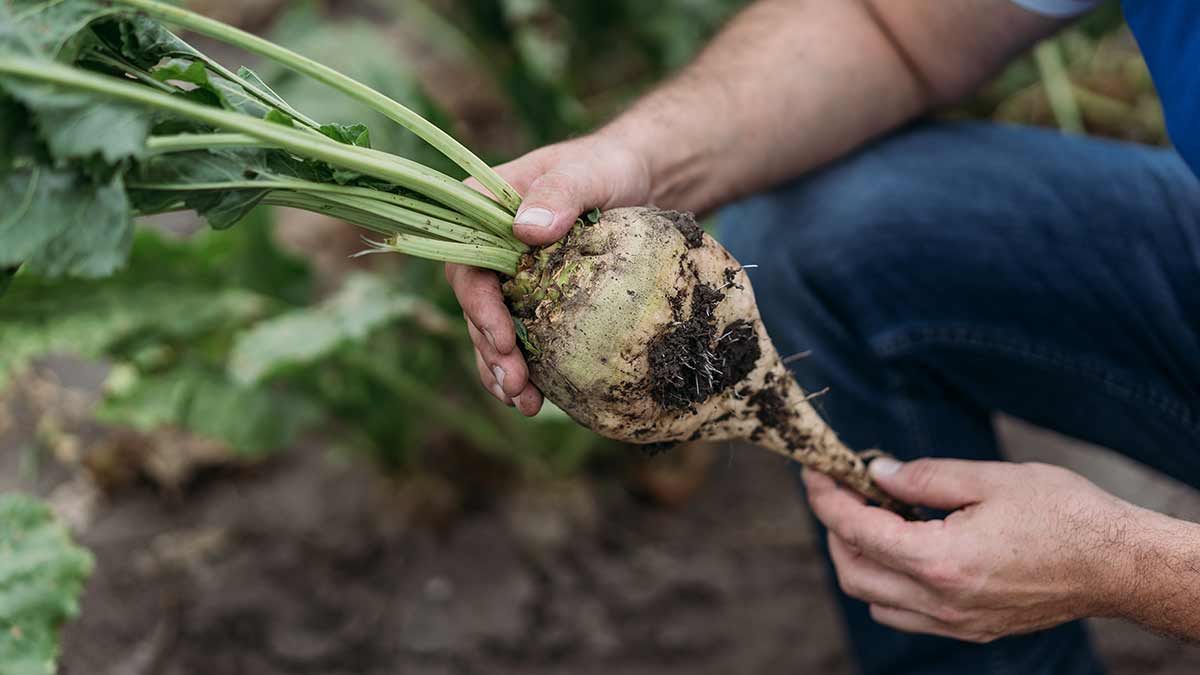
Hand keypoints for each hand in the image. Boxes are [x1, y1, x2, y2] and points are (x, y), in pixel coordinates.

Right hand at [446, 134, 651, 415]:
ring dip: (502, 370)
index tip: (503, 337)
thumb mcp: (587, 172)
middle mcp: (487, 247)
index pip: (465, 262)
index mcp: (482, 211)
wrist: (640, 180)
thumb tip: (526, 230)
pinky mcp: (535, 300)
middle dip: (491, 350)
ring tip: (524, 404)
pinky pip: (520, 337)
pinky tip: (537, 400)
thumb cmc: (608, 167)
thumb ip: (559, 192)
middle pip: (475, 306)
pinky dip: (525, 369)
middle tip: (516, 385)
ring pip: (492, 330)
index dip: (478, 305)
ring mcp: (509, 277)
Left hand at [804, 458, 1142, 642]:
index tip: (816, 472)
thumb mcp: (989, 478)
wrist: (1119, 564)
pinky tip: (905, 550)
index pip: (857, 531)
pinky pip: (907, 616)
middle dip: (835, 530)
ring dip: (860, 560)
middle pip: (854, 573)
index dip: (827, 498)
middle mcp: (942, 602)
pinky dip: (888, 585)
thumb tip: (876, 472)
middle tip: (843, 491)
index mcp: (941, 561)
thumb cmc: (1063, 513)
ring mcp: (957, 623)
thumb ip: (923, 476)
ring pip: (875, 601)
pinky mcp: (972, 630)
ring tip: (874, 517)